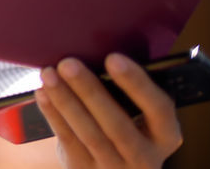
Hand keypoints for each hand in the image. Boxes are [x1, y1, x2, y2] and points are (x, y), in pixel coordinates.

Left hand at [35, 54, 182, 167]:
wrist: (111, 168)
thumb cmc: (124, 126)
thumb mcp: (137, 115)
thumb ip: (125, 93)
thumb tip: (94, 51)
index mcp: (165, 136)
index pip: (159, 110)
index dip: (138, 84)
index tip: (113, 58)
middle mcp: (146, 158)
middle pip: (118, 125)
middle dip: (90, 91)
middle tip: (68, 63)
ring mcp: (116, 168)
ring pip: (90, 134)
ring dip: (66, 100)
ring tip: (48, 73)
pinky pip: (69, 141)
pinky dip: (54, 114)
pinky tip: (43, 93)